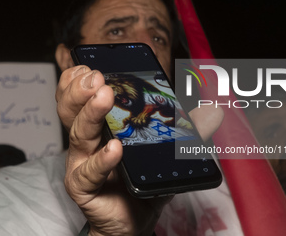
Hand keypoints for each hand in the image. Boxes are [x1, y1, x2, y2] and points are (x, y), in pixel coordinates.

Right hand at [56, 66, 222, 235]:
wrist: (134, 219)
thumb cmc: (142, 181)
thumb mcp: (163, 150)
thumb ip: (184, 129)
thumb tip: (211, 111)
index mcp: (103, 126)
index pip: (84, 97)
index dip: (81, 80)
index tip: (92, 66)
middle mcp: (89, 140)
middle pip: (74, 110)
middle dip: (82, 89)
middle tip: (96, 76)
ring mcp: (83, 163)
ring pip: (79, 134)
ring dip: (91, 113)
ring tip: (104, 96)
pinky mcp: (83, 187)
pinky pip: (90, 172)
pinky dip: (102, 159)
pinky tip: (115, 148)